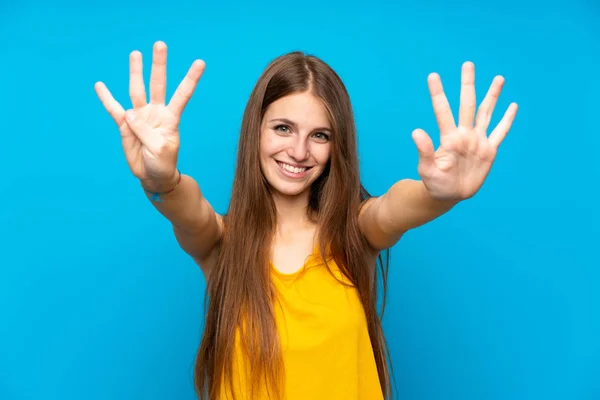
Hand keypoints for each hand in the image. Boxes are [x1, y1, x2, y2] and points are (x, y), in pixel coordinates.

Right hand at [94, 41, 205, 185]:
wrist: (153, 176)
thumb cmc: (163, 162)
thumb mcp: (160, 149)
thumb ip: (145, 131)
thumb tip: (129, 113)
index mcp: (171, 118)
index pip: (182, 94)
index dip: (191, 79)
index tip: (200, 62)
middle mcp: (156, 113)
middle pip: (158, 84)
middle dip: (159, 65)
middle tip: (160, 44)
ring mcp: (140, 117)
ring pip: (137, 90)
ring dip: (136, 72)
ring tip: (136, 53)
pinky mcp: (125, 125)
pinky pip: (114, 109)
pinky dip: (106, 97)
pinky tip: (100, 85)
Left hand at [412, 61, 517, 200]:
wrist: (448, 195)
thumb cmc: (434, 183)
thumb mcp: (427, 169)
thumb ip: (424, 151)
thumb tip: (416, 131)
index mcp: (449, 138)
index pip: (443, 111)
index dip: (438, 93)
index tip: (432, 75)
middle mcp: (464, 134)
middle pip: (467, 104)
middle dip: (468, 85)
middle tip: (467, 64)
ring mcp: (477, 141)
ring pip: (486, 113)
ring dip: (492, 96)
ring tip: (498, 78)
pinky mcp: (489, 151)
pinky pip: (500, 132)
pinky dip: (506, 120)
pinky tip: (512, 106)